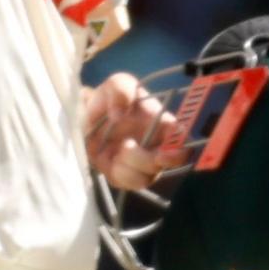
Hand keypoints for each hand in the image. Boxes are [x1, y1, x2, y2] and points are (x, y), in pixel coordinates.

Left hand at [84, 71, 168, 193]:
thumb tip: (119, 114)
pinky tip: (110, 160)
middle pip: (168, 164)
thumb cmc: (109, 98)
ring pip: (148, 177)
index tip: (163, 151)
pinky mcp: (125, 176)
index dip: (180, 149)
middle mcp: (158, 147)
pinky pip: (129, 184)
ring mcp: (142, 164)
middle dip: (147, 159)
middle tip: (127, 145)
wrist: (85, 115)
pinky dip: (120, 174)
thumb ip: (122, 91)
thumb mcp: (115, 84)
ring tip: (117, 150)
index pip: (184, 140)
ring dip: (131, 167)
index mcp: (163, 125)